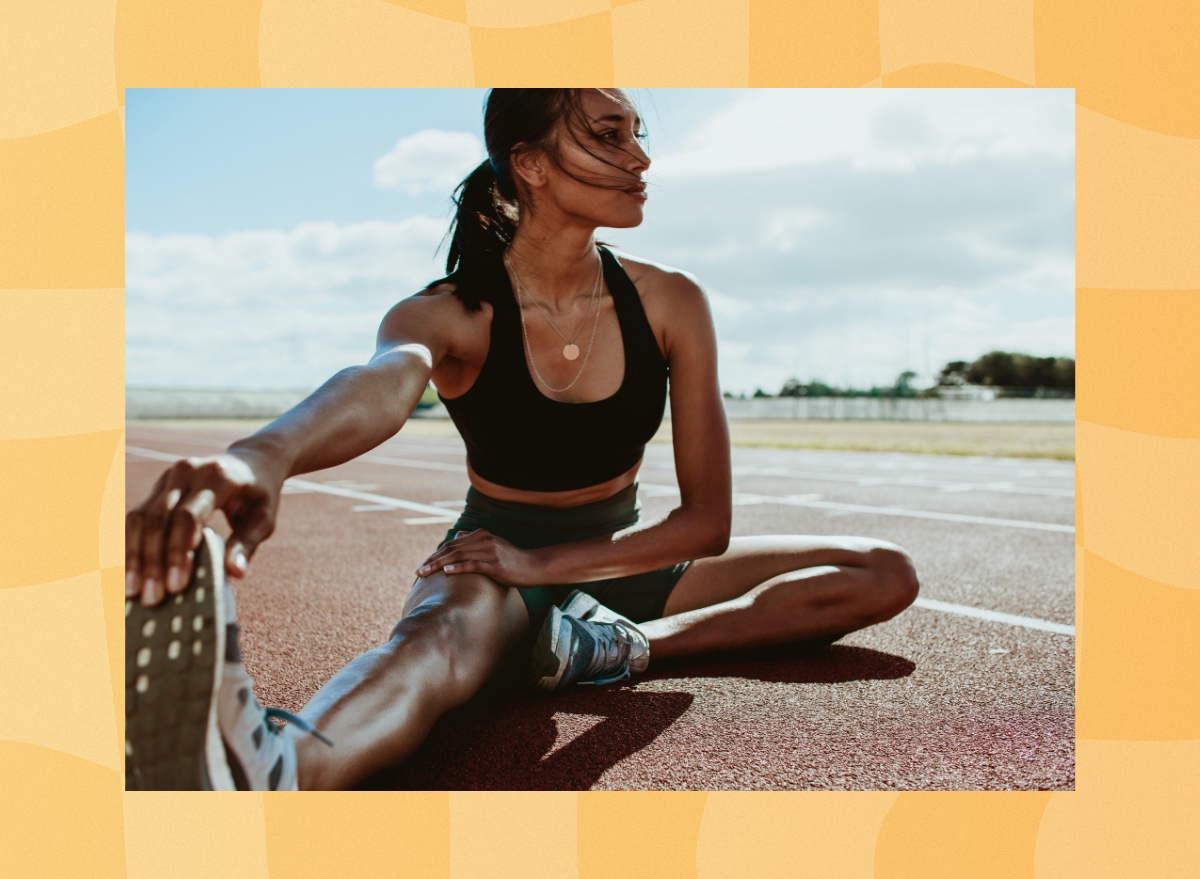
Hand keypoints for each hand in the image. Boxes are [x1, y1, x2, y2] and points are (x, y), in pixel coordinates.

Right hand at [125, 451, 282, 606]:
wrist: (251, 460)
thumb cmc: (260, 494)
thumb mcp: (264, 518)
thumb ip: (247, 544)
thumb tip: (235, 574)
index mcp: (217, 476)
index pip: (189, 516)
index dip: (179, 551)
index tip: (176, 586)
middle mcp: (187, 471)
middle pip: (159, 518)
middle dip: (153, 561)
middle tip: (152, 599)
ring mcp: (168, 477)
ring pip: (141, 517)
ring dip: (134, 557)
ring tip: (133, 592)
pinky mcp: (157, 487)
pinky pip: (136, 517)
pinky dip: (130, 546)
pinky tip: (128, 573)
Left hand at [415, 530, 541, 586]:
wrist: (534, 566)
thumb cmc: (513, 559)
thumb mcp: (493, 545)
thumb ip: (476, 541)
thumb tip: (458, 536)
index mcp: (481, 535)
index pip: (453, 544)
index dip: (436, 554)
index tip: (423, 565)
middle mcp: (484, 540)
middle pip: (452, 549)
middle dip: (433, 560)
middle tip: (418, 571)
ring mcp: (490, 552)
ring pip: (458, 557)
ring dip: (439, 565)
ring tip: (425, 573)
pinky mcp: (495, 565)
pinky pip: (473, 565)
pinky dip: (458, 568)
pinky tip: (446, 573)